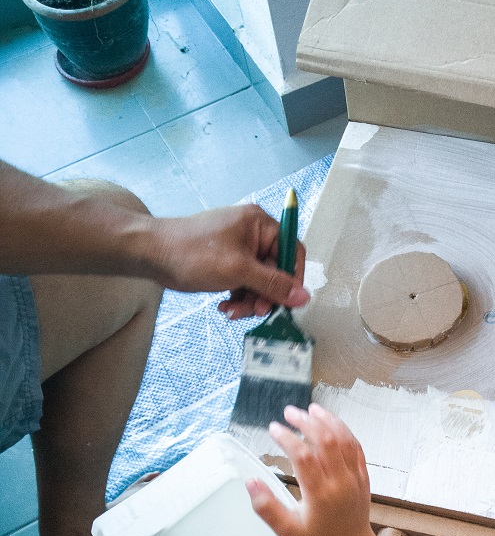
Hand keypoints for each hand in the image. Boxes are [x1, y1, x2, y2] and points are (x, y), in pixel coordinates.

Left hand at [147, 204, 308, 318]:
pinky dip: (237, 298)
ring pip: (259, 282)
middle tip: (254, 311)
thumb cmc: (192, 253)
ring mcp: (238, 250)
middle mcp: (252, 234)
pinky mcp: (226, 263)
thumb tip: (304, 297)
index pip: (292, 251)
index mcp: (259, 224)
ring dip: (249, 300)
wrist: (150, 254)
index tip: (286, 301)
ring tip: (232, 311)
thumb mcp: (238, 270)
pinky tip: (224, 306)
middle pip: (275, 271)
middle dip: (264, 295)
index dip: (292, 279)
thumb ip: (273, 284)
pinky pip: (243, 284)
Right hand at [246, 404, 373, 535]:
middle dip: (306, 422)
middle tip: (289, 412)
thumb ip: (266, 508)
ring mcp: (355, 477)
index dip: (287, 439)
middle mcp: (341, 483)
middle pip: (326, 441)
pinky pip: (356, 446)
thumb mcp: (287, 530)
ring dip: (328, 420)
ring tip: (310, 409)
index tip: (273, 428)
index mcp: (320, 496)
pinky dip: (343, 430)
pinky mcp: (363, 475)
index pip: (303, 457)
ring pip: (344, 439)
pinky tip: (330, 422)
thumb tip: (250, 482)